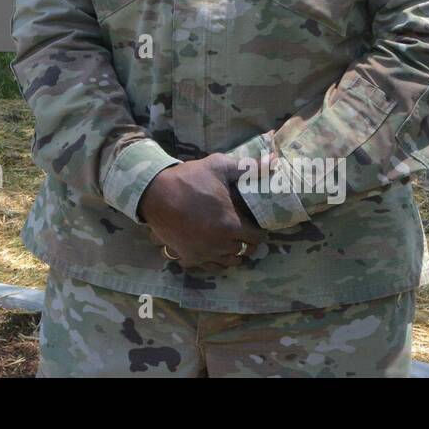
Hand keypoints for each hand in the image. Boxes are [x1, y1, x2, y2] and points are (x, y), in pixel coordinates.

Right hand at [139, 153, 266, 271]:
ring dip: (232, 253)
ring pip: (228, 262)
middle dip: (246, 242)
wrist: (154, 193)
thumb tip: (274, 161)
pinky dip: (213, 260)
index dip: (259, 230)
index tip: (254, 223)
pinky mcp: (188, 258)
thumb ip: (248, 167)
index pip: (257, 238)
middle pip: (244, 252)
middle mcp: (220, 245)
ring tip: (228, 240)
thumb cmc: (189, 179)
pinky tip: (210, 248)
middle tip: (242, 230)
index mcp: (232, 225)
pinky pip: (208, 267)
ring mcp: (204, 254)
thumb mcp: (218, 166)